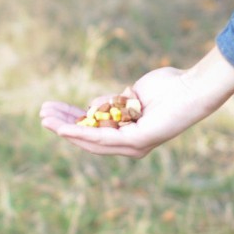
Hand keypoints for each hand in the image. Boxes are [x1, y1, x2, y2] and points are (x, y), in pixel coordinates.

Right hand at [40, 47, 233, 156]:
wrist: (192, 89)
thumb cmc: (167, 88)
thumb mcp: (130, 95)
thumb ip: (112, 102)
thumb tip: (94, 105)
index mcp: (127, 133)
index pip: (93, 130)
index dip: (70, 120)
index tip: (51, 109)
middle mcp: (129, 145)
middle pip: (87, 137)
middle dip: (62, 125)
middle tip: (42, 114)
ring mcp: (133, 146)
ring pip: (90, 140)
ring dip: (64, 129)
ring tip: (45, 119)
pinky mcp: (136, 142)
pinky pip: (102, 138)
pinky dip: (81, 133)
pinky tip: (63, 127)